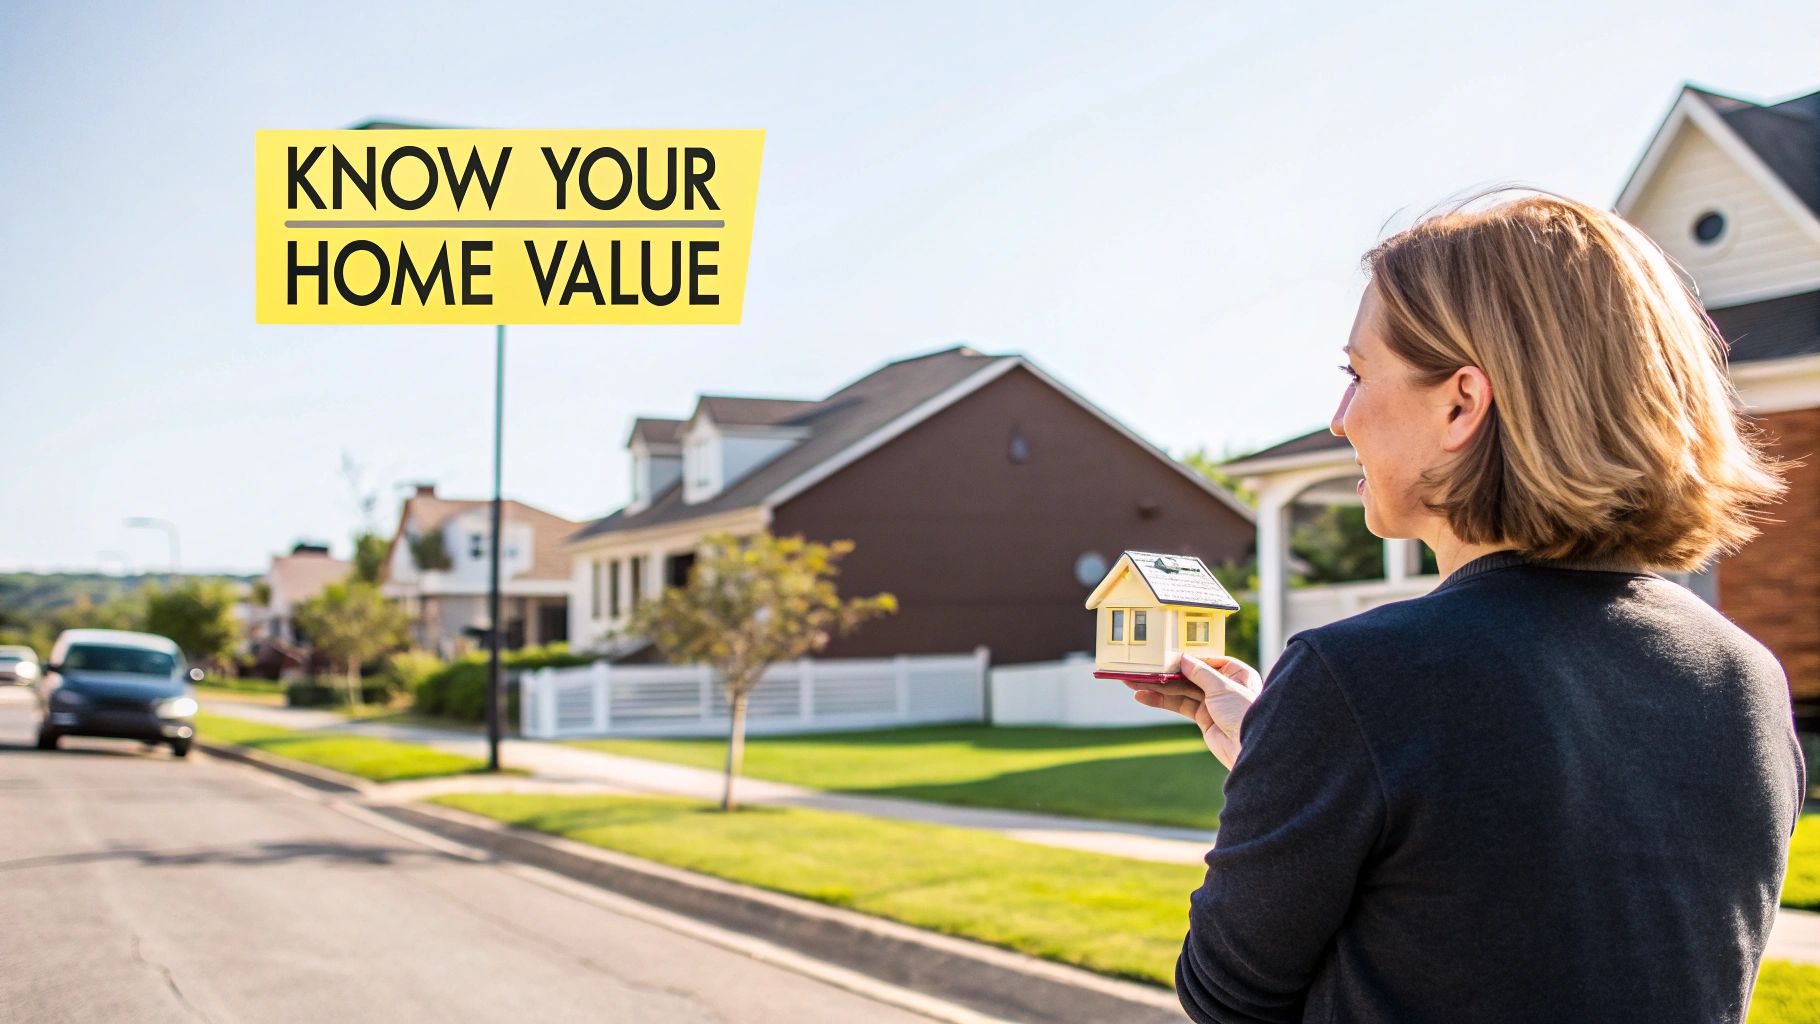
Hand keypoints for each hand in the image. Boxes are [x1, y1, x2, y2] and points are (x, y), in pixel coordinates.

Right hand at [1126, 653, 1263, 769]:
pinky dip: (1163, 701)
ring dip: (1158, 687)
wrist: (1249, 750)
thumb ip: (1200, 672)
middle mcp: (1225, 686)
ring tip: (1134, 683)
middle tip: (1141, 669)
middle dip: (1165, 674)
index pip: (1205, 660)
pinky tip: (1144, 697)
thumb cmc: (1244, 713)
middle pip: (1190, 676)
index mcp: (1236, 672)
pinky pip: (1180, 705)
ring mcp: (1213, 703)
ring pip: (1181, 691)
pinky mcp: (1204, 719)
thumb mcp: (1222, 686)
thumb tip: (1183, 658)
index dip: (1183, 658)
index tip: (1162, 654)